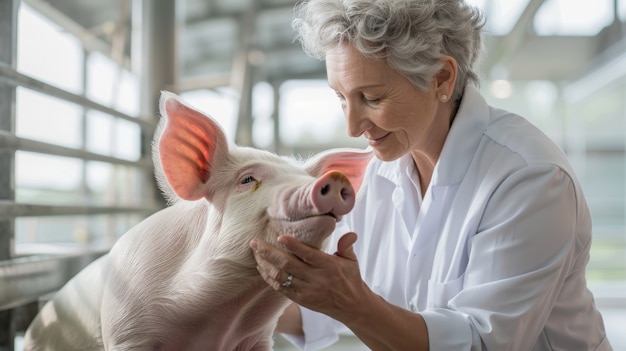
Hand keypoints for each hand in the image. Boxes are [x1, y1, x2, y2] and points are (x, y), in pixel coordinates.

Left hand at [249, 232, 369, 322]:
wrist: (352, 307)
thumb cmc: (350, 279)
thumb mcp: (351, 260)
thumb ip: (346, 245)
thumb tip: (350, 233)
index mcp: (328, 266)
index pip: (308, 254)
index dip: (293, 245)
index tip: (279, 237)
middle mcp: (316, 279)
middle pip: (288, 265)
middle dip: (268, 253)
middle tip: (254, 242)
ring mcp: (307, 291)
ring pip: (281, 277)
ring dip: (265, 265)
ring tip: (255, 253)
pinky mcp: (301, 300)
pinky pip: (281, 289)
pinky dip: (269, 278)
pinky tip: (261, 268)